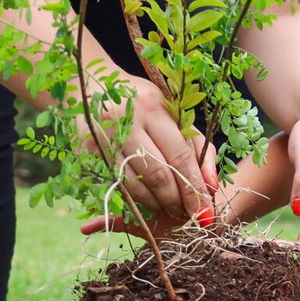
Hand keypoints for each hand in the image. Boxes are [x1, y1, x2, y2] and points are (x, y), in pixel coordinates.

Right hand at [102, 77, 217, 222]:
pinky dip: (134, 200)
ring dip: (155, 205)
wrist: (90, 85)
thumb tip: (212, 185)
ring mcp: (104, 140)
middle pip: (159, 175)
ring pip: (135, 186)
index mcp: (153, 109)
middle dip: (176, 202)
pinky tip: (144, 202)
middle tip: (186, 215)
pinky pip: (116, 186)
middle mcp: (127, 123)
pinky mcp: (87, 153)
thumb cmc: (140, 103)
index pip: (180, 157)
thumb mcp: (172, 114)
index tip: (206, 212)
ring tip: (167, 209)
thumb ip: (196, 147)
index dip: (194, 189)